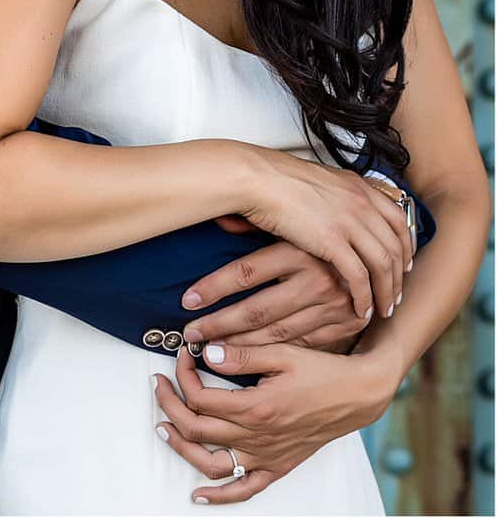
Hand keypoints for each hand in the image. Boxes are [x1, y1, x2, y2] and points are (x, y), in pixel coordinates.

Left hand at [154, 341, 395, 502]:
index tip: (182, 353)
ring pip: (211, 464)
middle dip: (170, 404)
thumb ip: (241, 353)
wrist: (356, 396)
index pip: (200, 397)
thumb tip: (204, 351)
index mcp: (256, 407)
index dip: (183, 374)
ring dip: (181, 448)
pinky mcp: (278, 467)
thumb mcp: (281, 352)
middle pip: (197, 430)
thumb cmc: (321, 370)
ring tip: (163, 427)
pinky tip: (198, 495)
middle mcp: (258, 437)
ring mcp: (267, 457)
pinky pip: (245, 489)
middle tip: (159, 383)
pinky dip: (219, 496)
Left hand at [180, 239, 371, 353]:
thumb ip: (257, 223)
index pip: (245, 273)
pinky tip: (246, 357)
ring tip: (208, 349)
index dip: (213, 288)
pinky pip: (299, 345)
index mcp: (299, 249)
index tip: (188, 301)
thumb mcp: (295, 222)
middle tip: (191, 334)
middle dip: (220, 324)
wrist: (387, 251)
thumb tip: (219, 218)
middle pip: (256, 309)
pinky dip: (271, 352)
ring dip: (240, 343)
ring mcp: (331, 307)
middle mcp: (316, 279)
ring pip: (276, 333)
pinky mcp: (342, 326)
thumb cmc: (328, 230)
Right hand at [233, 150, 411, 323]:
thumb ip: (340, 195)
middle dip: (399, 277)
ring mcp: (349, 221)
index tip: (404, 265)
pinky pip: (359, 277)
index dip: (406, 247)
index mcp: (359, 187)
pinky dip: (364, 297)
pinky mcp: (332, 241)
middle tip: (395, 296)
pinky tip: (361, 309)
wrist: (257, 178)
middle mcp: (361, 203)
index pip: (398, 220)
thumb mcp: (321, 180)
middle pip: (395, 247)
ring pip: (383, 265)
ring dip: (386, 292)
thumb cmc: (278, 180)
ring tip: (383, 310)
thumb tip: (345, 210)